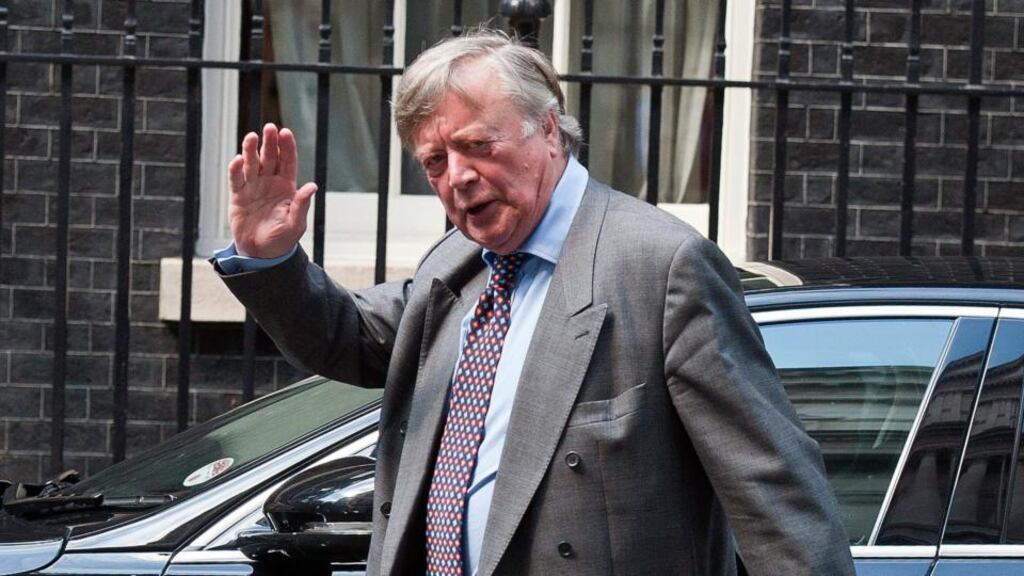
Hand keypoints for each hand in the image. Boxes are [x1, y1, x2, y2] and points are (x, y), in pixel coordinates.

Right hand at [228, 123, 316, 257]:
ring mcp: (254, 187)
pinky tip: (238, 160)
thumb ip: (302, 205)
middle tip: (269, 128)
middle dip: (270, 142)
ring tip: (251, 137)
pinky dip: (236, 169)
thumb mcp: (296, 223)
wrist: (261, 252)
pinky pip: (236, 178)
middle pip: (270, 157)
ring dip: (251, 149)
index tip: (286, 133)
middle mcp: (270, 183)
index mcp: (287, 187)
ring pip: (252, 163)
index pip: (288, 162)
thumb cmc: (282, 239)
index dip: (287, 147)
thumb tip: (312, 186)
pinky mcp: (238, 195)